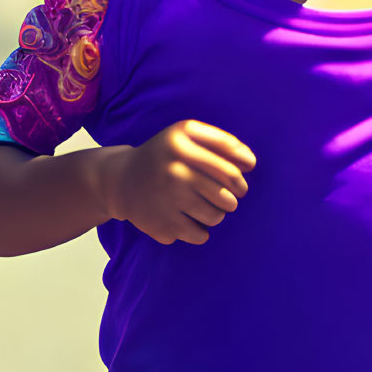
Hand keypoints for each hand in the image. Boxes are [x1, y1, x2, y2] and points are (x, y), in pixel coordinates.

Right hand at [100, 119, 255, 244]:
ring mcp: (166, 198)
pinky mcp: (162, 224)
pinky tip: (187, 219)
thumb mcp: (186, 135)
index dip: (242, 175)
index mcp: (181, 140)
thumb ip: (221, 142)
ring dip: (216, 214)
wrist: (120, 180)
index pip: (232, 166)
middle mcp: (173, 168)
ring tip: (204, 207)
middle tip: (227, 198)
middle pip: (228, 194)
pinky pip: (201, 235)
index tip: (241, 179)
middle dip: (233, 197)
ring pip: (217, 217)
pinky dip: (200, 231)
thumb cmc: (165, 156)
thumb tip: (250, 162)